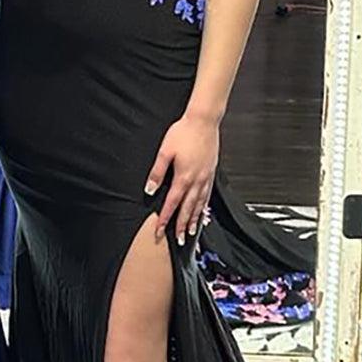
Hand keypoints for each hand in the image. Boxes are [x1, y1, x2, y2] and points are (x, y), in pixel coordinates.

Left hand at [144, 112, 218, 243]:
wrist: (204, 121)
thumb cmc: (184, 133)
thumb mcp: (165, 151)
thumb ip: (157, 172)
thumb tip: (150, 189)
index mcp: (183, 177)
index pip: (172, 204)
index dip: (165, 219)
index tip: (159, 230)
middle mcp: (196, 180)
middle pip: (188, 209)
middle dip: (182, 226)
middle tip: (180, 240)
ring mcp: (205, 177)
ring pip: (200, 204)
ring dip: (195, 219)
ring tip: (192, 232)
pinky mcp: (211, 172)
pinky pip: (207, 195)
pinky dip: (204, 206)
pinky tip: (202, 210)